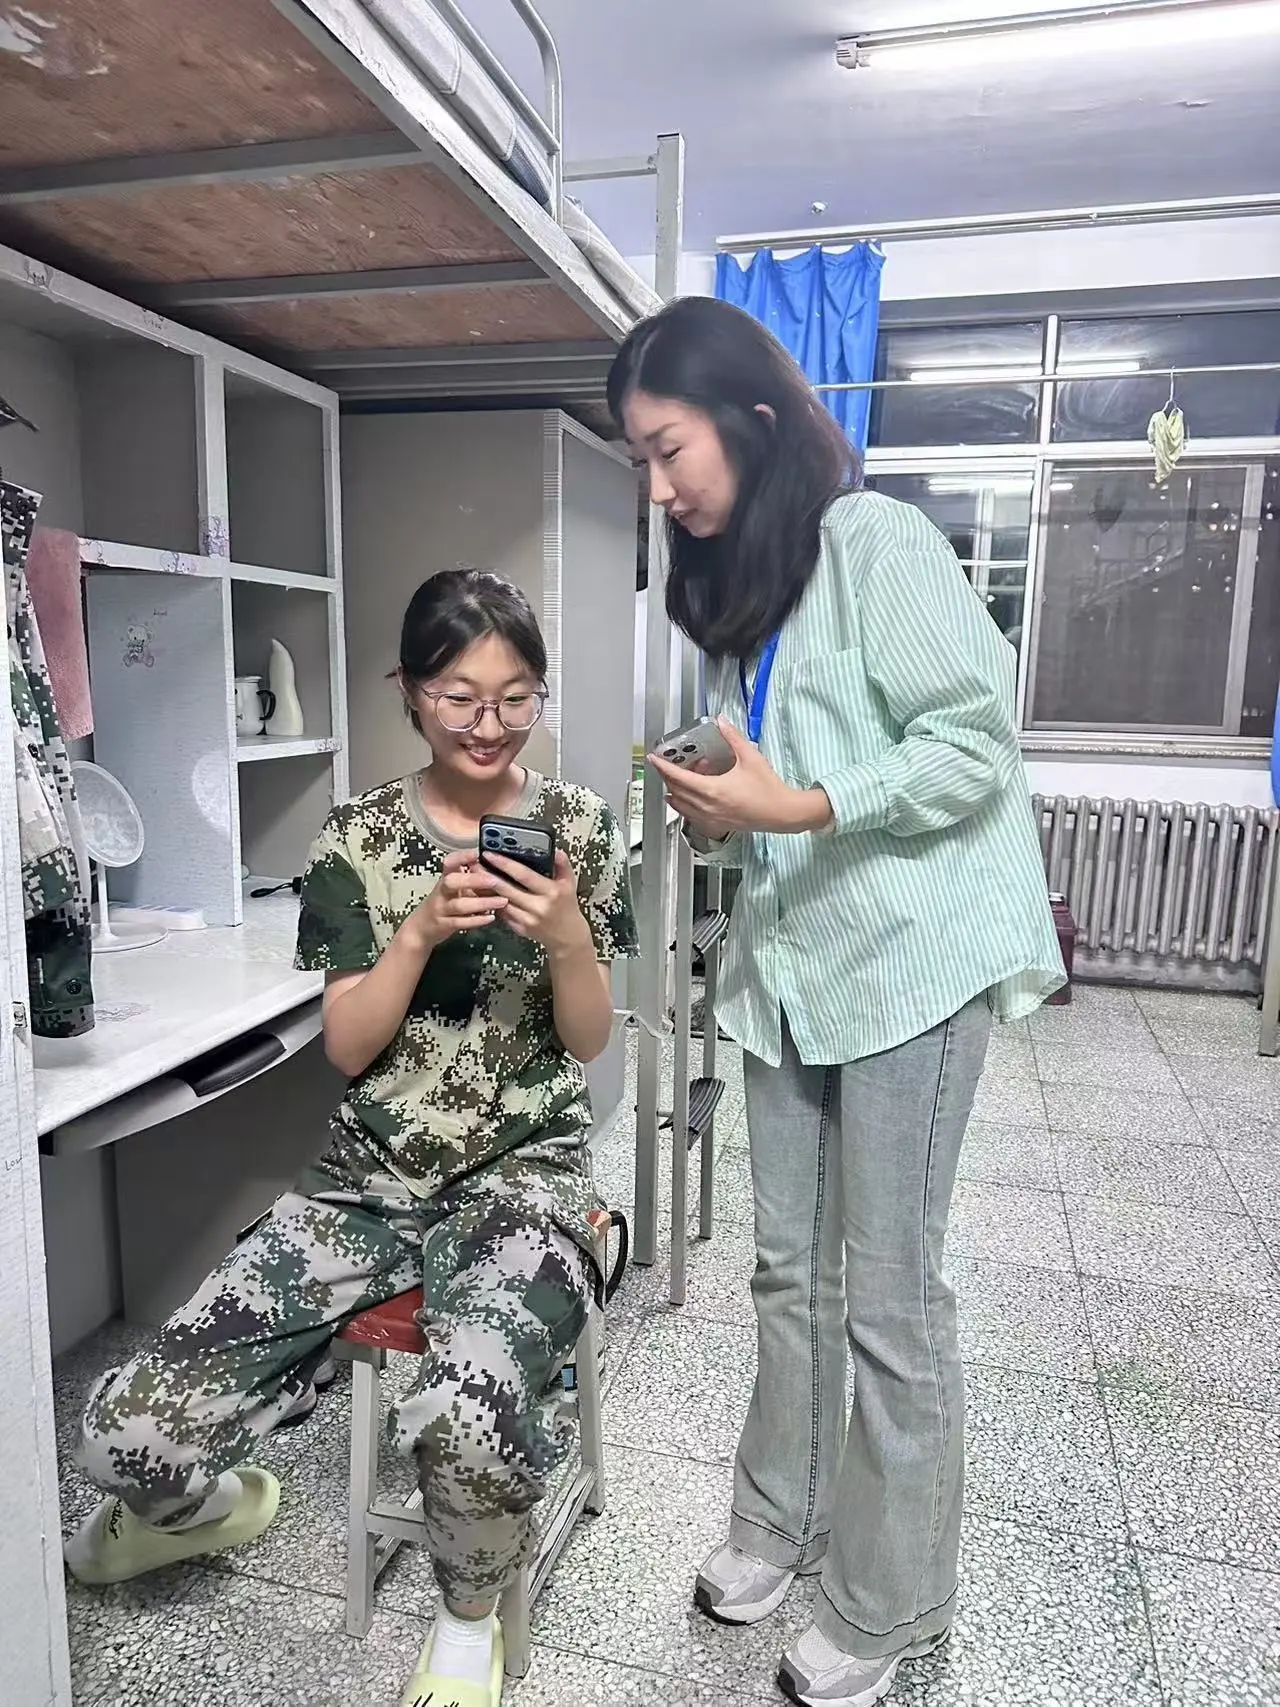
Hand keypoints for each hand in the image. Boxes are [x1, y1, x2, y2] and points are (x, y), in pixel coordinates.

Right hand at [403, 848, 505, 951]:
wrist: (420, 928)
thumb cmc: (442, 904)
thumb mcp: (453, 888)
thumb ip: (469, 879)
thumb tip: (492, 867)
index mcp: (445, 879)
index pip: (449, 863)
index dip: (462, 857)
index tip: (477, 853)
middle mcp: (442, 892)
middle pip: (452, 882)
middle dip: (473, 880)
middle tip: (494, 880)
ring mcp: (441, 909)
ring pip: (460, 904)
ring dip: (482, 902)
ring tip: (502, 901)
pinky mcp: (444, 925)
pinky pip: (461, 922)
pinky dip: (477, 920)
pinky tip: (491, 917)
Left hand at [483, 850, 593, 958]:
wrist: (567, 936)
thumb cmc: (567, 906)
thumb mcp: (569, 883)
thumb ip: (563, 865)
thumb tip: (555, 850)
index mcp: (551, 892)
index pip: (524, 875)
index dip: (505, 864)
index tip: (490, 854)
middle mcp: (538, 907)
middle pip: (507, 889)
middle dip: (488, 876)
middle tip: (475, 864)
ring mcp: (528, 920)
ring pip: (501, 903)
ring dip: (486, 890)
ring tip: (476, 877)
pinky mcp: (520, 929)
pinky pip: (502, 914)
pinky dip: (492, 903)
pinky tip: (484, 894)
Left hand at [648, 718, 832, 834]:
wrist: (782, 813)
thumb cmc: (768, 788)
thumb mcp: (750, 757)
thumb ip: (733, 737)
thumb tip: (721, 720)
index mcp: (712, 790)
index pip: (678, 778)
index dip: (663, 767)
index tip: (653, 759)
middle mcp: (707, 806)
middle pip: (676, 791)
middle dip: (668, 777)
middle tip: (665, 765)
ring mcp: (711, 818)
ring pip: (681, 806)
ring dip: (675, 792)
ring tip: (676, 779)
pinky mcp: (717, 824)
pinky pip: (691, 816)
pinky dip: (683, 806)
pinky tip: (684, 800)